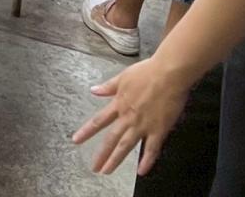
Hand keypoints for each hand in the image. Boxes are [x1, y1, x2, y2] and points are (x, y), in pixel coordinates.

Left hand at [71, 58, 190, 175]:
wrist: (168, 74)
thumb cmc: (147, 72)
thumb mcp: (123, 76)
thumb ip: (108, 87)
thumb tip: (93, 90)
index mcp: (119, 104)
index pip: (98, 121)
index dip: (86, 132)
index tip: (76, 140)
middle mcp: (128, 117)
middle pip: (111, 139)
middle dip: (101, 154)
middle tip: (93, 167)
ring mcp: (143, 125)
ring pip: (126, 146)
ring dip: (116, 160)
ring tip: (107, 171)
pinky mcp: (159, 130)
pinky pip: (152, 149)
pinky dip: (146, 161)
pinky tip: (142, 171)